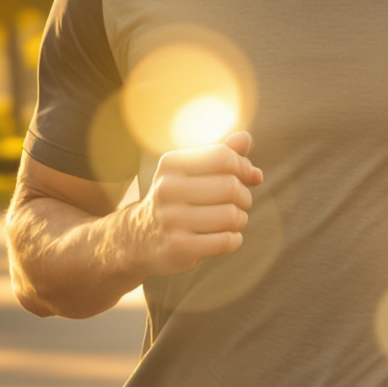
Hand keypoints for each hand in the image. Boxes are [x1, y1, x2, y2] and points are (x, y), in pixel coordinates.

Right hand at [131, 130, 262, 276]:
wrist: (140, 240)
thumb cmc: (177, 200)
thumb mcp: (191, 172)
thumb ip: (220, 153)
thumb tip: (246, 138)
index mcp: (171, 164)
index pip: (223, 156)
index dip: (243, 167)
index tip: (246, 177)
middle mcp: (167, 189)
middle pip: (231, 186)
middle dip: (244, 196)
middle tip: (238, 203)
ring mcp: (171, 220)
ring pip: (232, 215)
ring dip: (240, 219)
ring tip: (231, 221)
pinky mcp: (179, 248)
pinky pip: (226, 241)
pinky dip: (235, 239)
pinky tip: (226, 237)